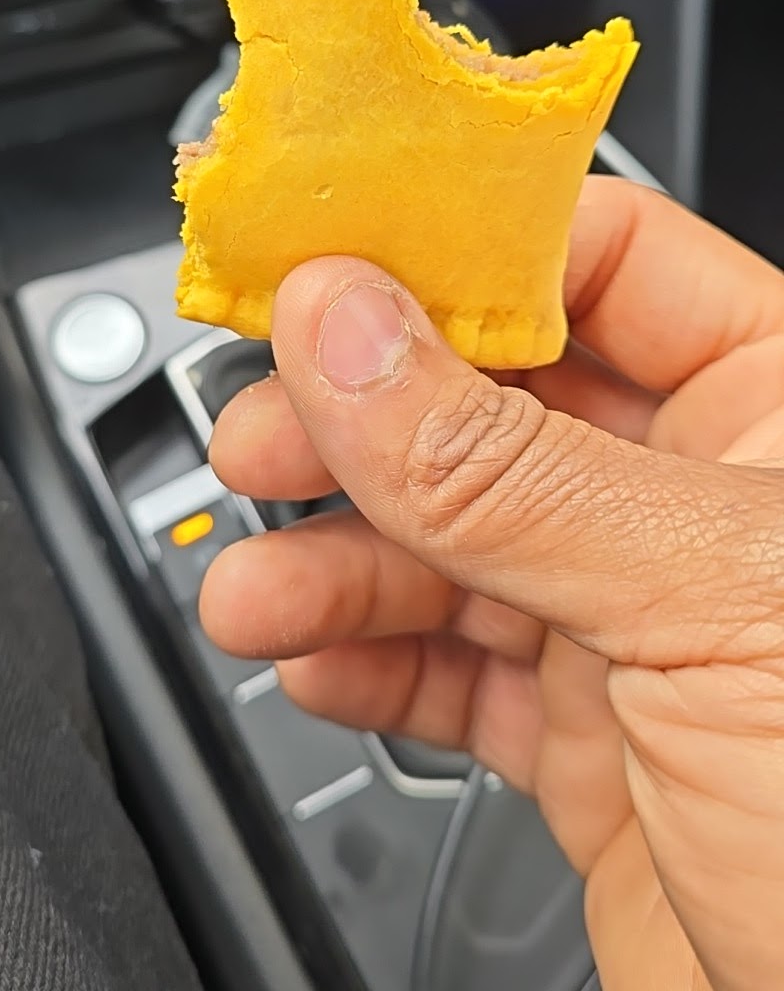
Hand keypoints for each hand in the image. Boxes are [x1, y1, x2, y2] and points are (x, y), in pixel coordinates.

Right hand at [202, 179, 783, 990]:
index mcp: (783, 415)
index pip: (597, 257)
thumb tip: (351, 333)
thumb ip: (506, 468)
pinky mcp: (600, 748)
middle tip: (263, 428)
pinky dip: (367, 659)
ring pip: (453, 541)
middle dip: (362, 411)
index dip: (452, 242)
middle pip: (495, 396)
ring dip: (337, 555)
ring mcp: (649, 630)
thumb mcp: (704, 609)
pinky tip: (313, 658)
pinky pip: (452, 669)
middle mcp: (709, 507)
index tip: (321, 249)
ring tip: (259, 581)